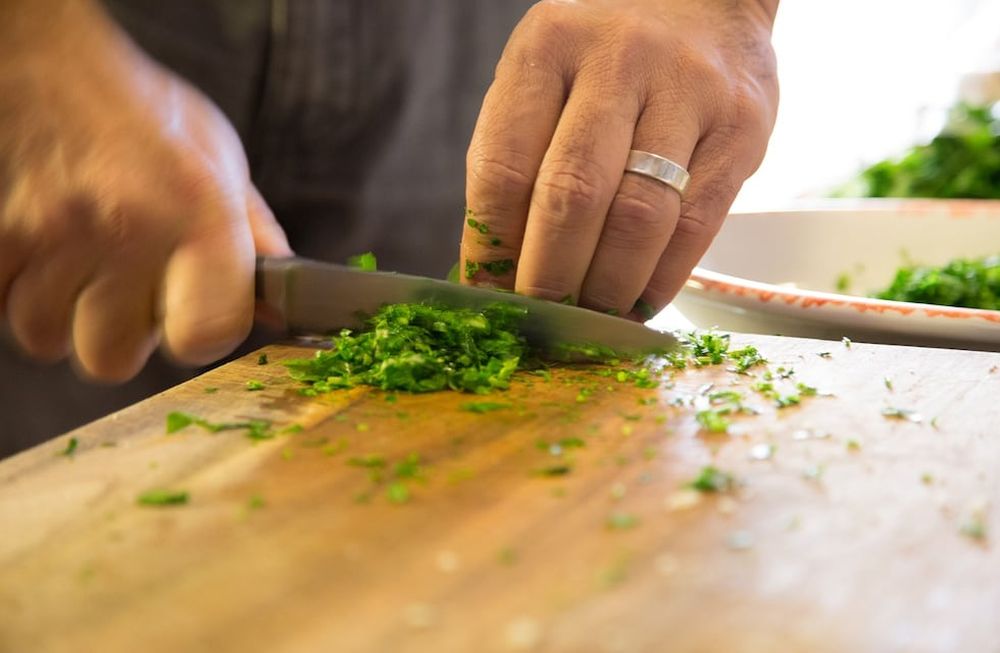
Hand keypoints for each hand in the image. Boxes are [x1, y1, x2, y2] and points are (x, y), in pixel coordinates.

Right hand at [0, 1, 289, 380]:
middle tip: (133, 286)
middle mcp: (127, 228)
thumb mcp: (223, 165)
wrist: (56, 66)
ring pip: (49, 337)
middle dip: (124, 334)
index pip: (205, 335)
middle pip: (113, 357)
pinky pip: (3, 307)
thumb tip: (280, 309)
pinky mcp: (0, 235)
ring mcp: (53, 233)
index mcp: (199, 215)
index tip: (198, 314)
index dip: (203, 335)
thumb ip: (254, 241)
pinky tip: (52, 255)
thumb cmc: (149, 117)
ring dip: (67, 314)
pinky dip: (22, 292)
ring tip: (89, 264)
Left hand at [462, 0, 777, 317]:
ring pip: (640, 217)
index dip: (493, 248)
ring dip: (608, 288)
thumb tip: (496, 270)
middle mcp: (619, 60)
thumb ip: (519, 159)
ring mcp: (689, 91)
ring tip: (590, 320)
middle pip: (573, 197)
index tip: (489, 294)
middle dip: (549, 277)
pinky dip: (663, 277)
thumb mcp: (545, 78)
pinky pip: (698, 224)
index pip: (505, 168)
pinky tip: (639, 302)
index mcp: (548, 47)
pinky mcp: (743, 126)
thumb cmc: (603, 57)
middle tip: (541, 320)